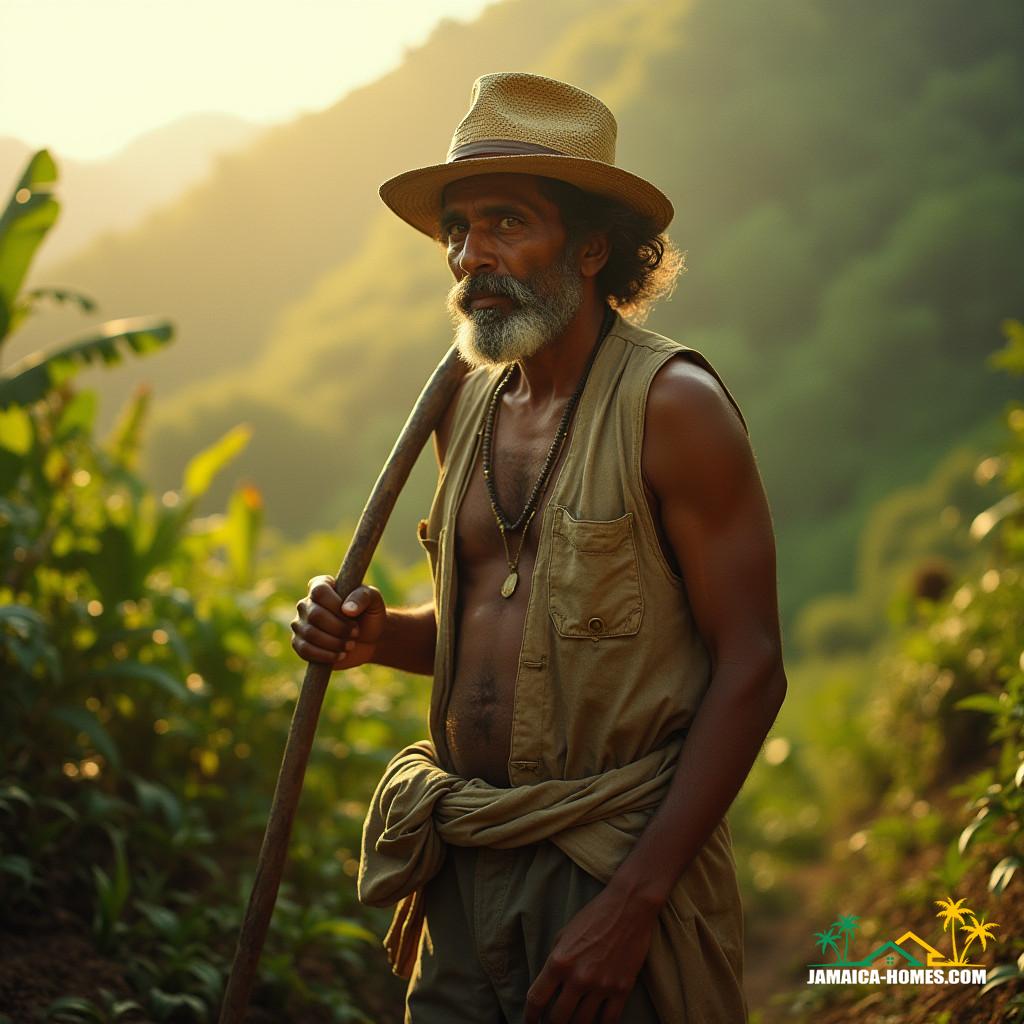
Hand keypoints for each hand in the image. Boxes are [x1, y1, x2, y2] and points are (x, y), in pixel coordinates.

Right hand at [290, 577, 386, 669]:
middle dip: (339, 627)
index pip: (319, 591)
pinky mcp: (300, 644)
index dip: (335, 604)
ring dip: (334, 642)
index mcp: (322, 586)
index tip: (353, 615)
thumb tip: (346, 609)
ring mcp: (301, 624)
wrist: (369, 640)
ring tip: (350, 645)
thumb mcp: (373, 601)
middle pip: (315, 615)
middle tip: (355, 633)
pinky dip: (325, 655)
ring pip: (310, 634)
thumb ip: (363, 597)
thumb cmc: (369, 615)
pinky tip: (340, 655)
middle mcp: (307, 603)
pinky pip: (305, 650)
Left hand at [525, 883, 658, 1023]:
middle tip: (553, 1023)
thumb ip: (555, 960)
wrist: (629, 906)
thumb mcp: (564, 933)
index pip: (536, 999)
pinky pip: (608, 1021)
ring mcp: (601, 985)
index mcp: (559, 961)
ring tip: (573, 1022)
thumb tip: (549, 986)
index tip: (531, 1022)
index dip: (530, 1016)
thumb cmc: (594, 915)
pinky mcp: (622, 989)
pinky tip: (595, 1023)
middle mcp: (578, 977)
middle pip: (558, 1019)